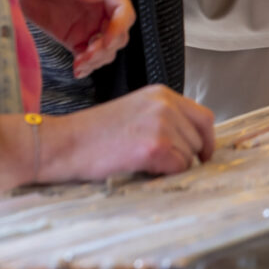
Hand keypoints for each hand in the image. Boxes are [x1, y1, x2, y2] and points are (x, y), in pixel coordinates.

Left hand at [0, 0, 133, 77]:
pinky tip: (77, 69)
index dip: (118, 27)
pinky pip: (88, 54)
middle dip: (107, 47)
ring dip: (98, 58)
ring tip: (79, 64)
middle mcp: (100, 5)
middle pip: (119, 32)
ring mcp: (88, 22)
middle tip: (86, 56)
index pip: (122, 9)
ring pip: (107, 47)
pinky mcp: (73, 35)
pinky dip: (87, 64)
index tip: (104, 41)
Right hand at [38, 86, 215, 180]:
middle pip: (199, 138)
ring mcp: (162, 124)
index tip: (203, 155)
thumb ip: (162, 119)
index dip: (205, 140)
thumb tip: (189, 141)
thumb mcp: (134, 113)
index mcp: (162, 94)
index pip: (203, 117)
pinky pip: (178, 168)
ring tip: (140, 162)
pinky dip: (164, 174)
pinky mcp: (156, 147)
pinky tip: (140, 168)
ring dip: (171, 166)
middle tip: (159, 164)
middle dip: (186, 155)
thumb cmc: (92, 134)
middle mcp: (166, 105)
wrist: (63, 143)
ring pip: (189, 155)